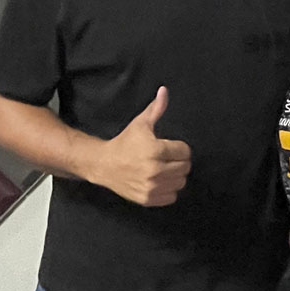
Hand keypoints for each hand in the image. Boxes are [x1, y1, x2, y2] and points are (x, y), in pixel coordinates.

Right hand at [88, 86, 191, 205]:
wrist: (104, 165)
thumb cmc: (124, 143)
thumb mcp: (140, 123)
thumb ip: (156, 109)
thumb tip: (164, 91)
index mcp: (155, 151)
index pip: (185, 152)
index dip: (179, 148)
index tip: (168, 147)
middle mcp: (154, 171)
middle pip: (185, 167)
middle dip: (178, 161)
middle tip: (166, 158)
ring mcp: (151, 187)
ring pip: (180, 183)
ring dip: (175, 176)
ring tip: (163, 169)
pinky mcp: (148, 199)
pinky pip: (172, 197)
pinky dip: (168, 190)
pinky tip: (159, 181)